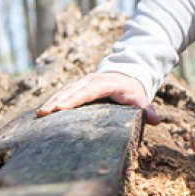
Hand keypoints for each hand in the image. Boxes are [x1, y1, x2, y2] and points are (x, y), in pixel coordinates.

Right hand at [35, 72, 160, 123]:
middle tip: (43, 114)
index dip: (73, 99)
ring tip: (39, 114)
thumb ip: (146, 109)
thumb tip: (156, 120)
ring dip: (51, 102)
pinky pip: (62, 93)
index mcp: (104, 83)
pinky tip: (42, 113)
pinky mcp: (76, 87)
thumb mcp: (140, 98)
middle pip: (71, 90)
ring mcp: (81, 83)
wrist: (126, 75)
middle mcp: (89, 80)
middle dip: (57, 102)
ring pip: (64, 91)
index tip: (60, 108)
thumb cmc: (131, 90)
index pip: (87, 92)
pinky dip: (53, 101)